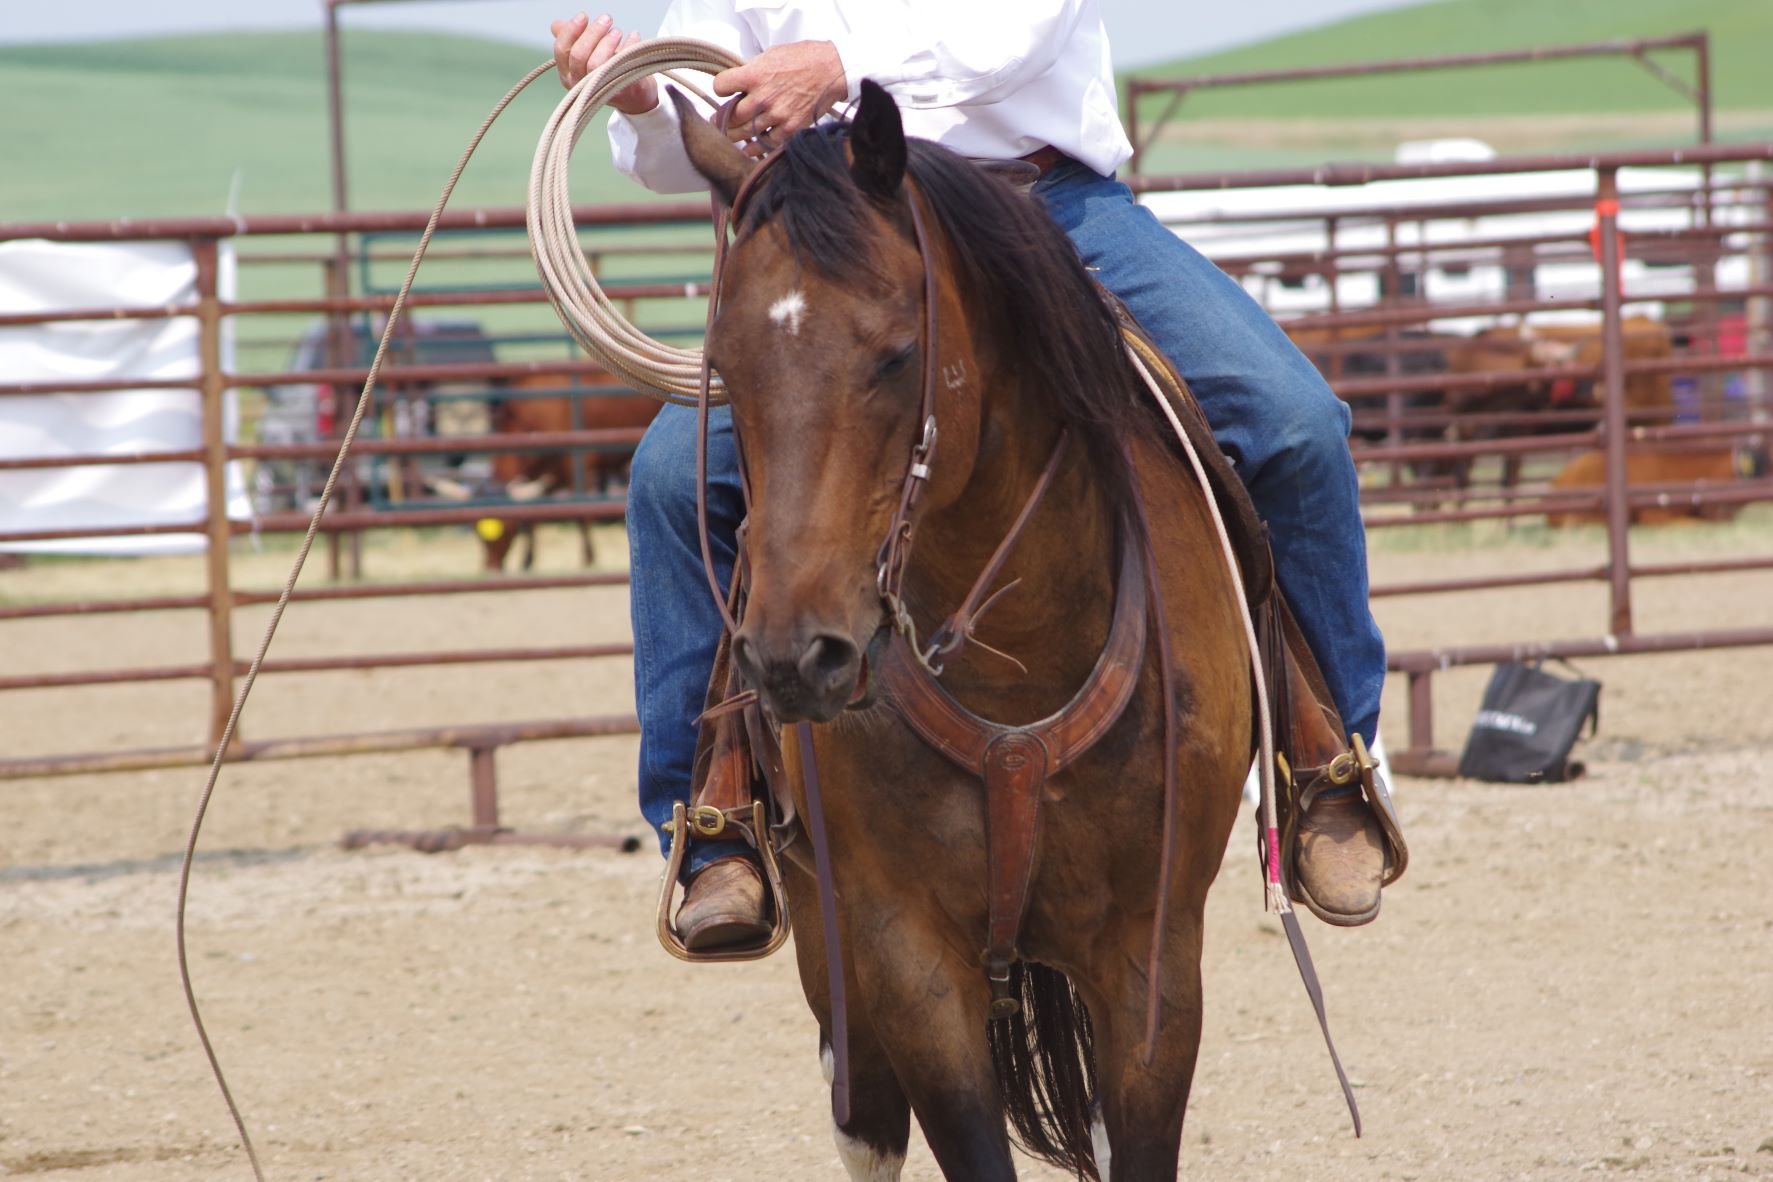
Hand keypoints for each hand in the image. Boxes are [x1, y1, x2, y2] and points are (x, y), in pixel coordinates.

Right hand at [550, 12, 658, 114]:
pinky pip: (622, 67)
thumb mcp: (586, 54)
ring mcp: (598, 91)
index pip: (562, 50)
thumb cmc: (607, 70)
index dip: (571, 30)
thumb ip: (572, 39)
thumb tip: (556, 25)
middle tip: (607, 19)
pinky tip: (634, 36)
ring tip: (617, 31)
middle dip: (592, 33)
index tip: (584, 16)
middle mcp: (579, 85)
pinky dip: (629, 46)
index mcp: (567, 74)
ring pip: (595, 63)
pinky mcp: (620, 92)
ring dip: (607, 42)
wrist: (632, 93)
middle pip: (578, 55)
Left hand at [713, 41, 845, 145]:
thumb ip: (754, 70)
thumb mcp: (772, 54)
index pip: (721, 86)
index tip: (724, 91)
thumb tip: (741, 82)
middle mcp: (762, 97)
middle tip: (719, 121)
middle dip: (723, 119)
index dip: (721, 88)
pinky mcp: (790, 128)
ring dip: (735, 135)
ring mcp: (776, 115)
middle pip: (731, 115)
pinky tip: (748, 149)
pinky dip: (755, 148)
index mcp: (754, 74)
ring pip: (745, 132)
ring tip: (730, 135)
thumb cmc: (804, 58)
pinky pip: (766, 143)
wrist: (832, 70)